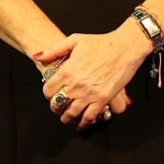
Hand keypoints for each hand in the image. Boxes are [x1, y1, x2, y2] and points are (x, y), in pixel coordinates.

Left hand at [31, 24, 149, 130]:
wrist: (125, 48)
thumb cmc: (101, 42)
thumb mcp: (75, 40)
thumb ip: (54, 50)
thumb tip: (38, 57)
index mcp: (68, 71)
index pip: (48, 90)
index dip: (48, 93)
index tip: (51, 93)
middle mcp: (76, 85)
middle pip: (57, 104)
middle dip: (55, 107)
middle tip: (57, 106)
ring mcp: (89, 94)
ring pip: (71, 113)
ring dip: (67, 117)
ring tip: (66, 117)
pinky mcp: (102, 99)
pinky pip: (89, 117)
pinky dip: (84, 123)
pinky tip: (81, 123)